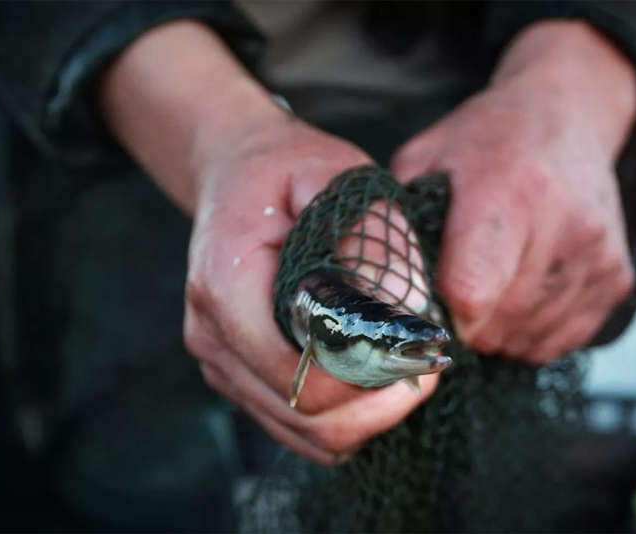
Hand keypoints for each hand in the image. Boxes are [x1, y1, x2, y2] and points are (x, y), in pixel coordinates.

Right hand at [100, 20, 438, 464]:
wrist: (235, 173)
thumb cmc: (286, 171)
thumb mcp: (335, 176)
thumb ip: (373, 235)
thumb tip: (411, 310)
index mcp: (226, 284)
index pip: (295, 372)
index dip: (362, 376)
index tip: (413, 354)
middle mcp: (212, 335)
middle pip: (302, 414)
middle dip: (373, 405)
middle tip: (423, 372)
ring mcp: (220, 362)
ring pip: (300, 433)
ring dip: (361, 417)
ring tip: (403, 375)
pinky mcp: (236, 376)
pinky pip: (292, 427)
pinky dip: (339, 419)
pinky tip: (369, 380)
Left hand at [391, 21, 635, 364]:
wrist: (568, 118)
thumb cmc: (485, 142)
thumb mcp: (425, 157)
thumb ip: (398, 221)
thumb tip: (379, 288)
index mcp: (506, 194)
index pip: (470, 294)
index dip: (438, 310)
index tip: (427, 296)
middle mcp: (563, 227)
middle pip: (495, 326)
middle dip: (463, 322)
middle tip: (455, 287)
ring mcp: (597, 256)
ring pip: (526, 340)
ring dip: (496, 329)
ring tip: (491, 282)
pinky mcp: (618, 278)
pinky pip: (560, 341)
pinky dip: (531, 331)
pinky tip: (521, 291)